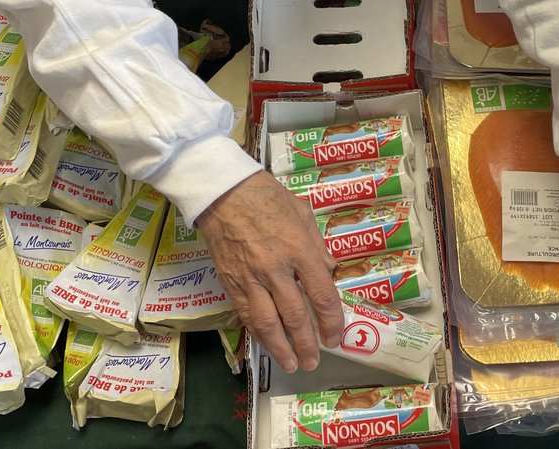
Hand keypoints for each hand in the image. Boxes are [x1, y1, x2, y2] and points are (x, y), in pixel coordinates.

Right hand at [196, 172, 341, 372]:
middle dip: (307, 343)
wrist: (223, 193)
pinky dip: (258, 334)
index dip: (331, 320)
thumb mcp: (303, 214)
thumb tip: (328, 271)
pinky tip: (268, 345)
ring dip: (282, 348)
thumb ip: (317, 246)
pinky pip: (246, 315)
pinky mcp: (231, 282)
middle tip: (315, 360)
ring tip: (292, 364)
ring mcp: (251, 278)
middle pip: (296, 316)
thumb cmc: (267, 197)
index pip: (322, 295)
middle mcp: (277, 269)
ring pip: (268, 323)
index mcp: (300, 250)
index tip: (335, 335)